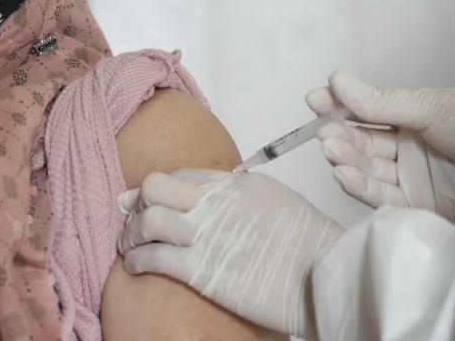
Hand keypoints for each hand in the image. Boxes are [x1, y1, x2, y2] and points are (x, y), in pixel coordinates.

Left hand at [118, 169, 342, 339]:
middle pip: (155, 185)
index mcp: (237, 185)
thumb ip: (243, 198)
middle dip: (138, 202)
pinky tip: (134, 266)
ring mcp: (207, 234)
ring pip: (147, 219)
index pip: (183, 175)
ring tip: (128, 246)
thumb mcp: (278, 203)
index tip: (143, 197)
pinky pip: (153, 256)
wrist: (326, 278)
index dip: (158, 187)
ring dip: (130, 233)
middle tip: (132, 218)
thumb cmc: (313, 248)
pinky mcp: (201, 269)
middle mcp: (217, 202)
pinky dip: (136, 260)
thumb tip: (222, 203)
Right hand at [308, 70, 454, 222]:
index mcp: (414, 118)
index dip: (338, 106)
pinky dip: (358, 186)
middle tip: (323, 131)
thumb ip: (380, 102)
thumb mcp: (431, 107)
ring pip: (366, 169)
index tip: (315, 100)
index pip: (366, 112)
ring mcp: (412, 177)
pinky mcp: (417, 206)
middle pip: (362, 142)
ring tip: (330, 149)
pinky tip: (343, 173)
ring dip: (345, 159)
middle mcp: (409, 148)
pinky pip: (380, 197)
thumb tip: (336, 80)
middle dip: (338, 135)